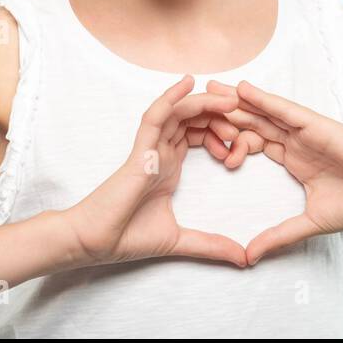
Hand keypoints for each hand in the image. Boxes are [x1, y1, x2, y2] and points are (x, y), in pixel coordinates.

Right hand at [62, 75, 250, 268]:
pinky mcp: (140, 152)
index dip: (222, 130)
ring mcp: (150, 149)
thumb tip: (244, 259)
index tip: (245, 141)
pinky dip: (171, 98)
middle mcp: (161, 152)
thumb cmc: (128, 236)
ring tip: (230, 100)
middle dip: (220, 115)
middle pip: (193, 119)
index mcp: (169, 165)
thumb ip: (211, 245)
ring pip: (179, 113)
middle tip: (244, 120)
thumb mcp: (180, 240)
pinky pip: (155, 117)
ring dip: (205, 103)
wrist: (97, 242)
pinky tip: (189, 83)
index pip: (199, 134)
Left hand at [207, 78, 342, 265]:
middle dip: (225, 113)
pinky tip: (242, 90)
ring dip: (237, 100)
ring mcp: (305, 130)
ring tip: (209, 89)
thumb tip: (250, 257)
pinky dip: (263, 99)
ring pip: (264, 112)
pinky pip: (285, 110)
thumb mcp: (308, 223)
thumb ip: (277, 236)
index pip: (254, 143)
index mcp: (293, 157)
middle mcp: (296, 140)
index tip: (204, 143)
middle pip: (253, 122)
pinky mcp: (316, 124)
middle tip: (194, 104)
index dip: (230, 141)